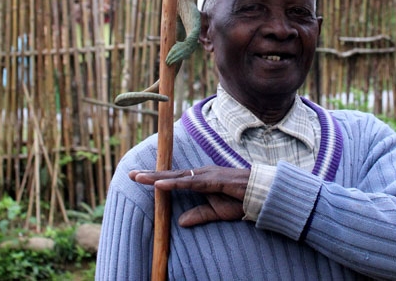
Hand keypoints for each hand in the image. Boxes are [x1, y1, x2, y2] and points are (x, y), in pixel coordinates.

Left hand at [129, 166, 250, 226]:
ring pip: (178, 176)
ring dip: (158, 177)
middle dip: (151, 174)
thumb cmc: (242, 201)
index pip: (175, 178)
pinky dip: (175, 183)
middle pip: (172, 174)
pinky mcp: (215, 180)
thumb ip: (199, 215)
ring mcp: (209, 175)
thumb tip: (180, 222)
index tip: (139, 177)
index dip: (157, 178)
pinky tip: (161, 184)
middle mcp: (203, 173)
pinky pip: (191, 183)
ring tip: (140, 178)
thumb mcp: (217, 212)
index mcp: (202, 179)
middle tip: (131, 174)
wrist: (264, 194)